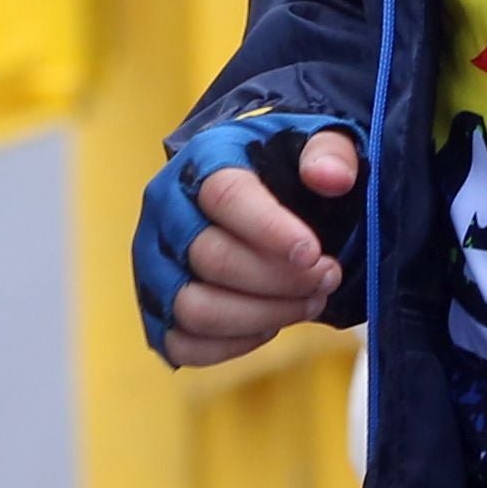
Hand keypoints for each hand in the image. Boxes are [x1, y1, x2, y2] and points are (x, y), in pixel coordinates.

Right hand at [144, 123, 353, 366]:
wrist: (265, 189)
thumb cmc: (289, 167)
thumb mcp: (319, 143)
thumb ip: (331, 152)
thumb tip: (331, 176)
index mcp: (203, 160)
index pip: (224, 194)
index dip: (270, 229)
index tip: (313, 254)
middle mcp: (166, 211)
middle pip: (212, 258)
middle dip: (280, 279)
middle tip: (328, 278)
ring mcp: (155, 264)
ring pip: (194, 308)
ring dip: (261, 315)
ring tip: (309, 302)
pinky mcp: (157, 310)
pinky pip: (183, 343)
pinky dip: (234, 344)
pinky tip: (272, 323)